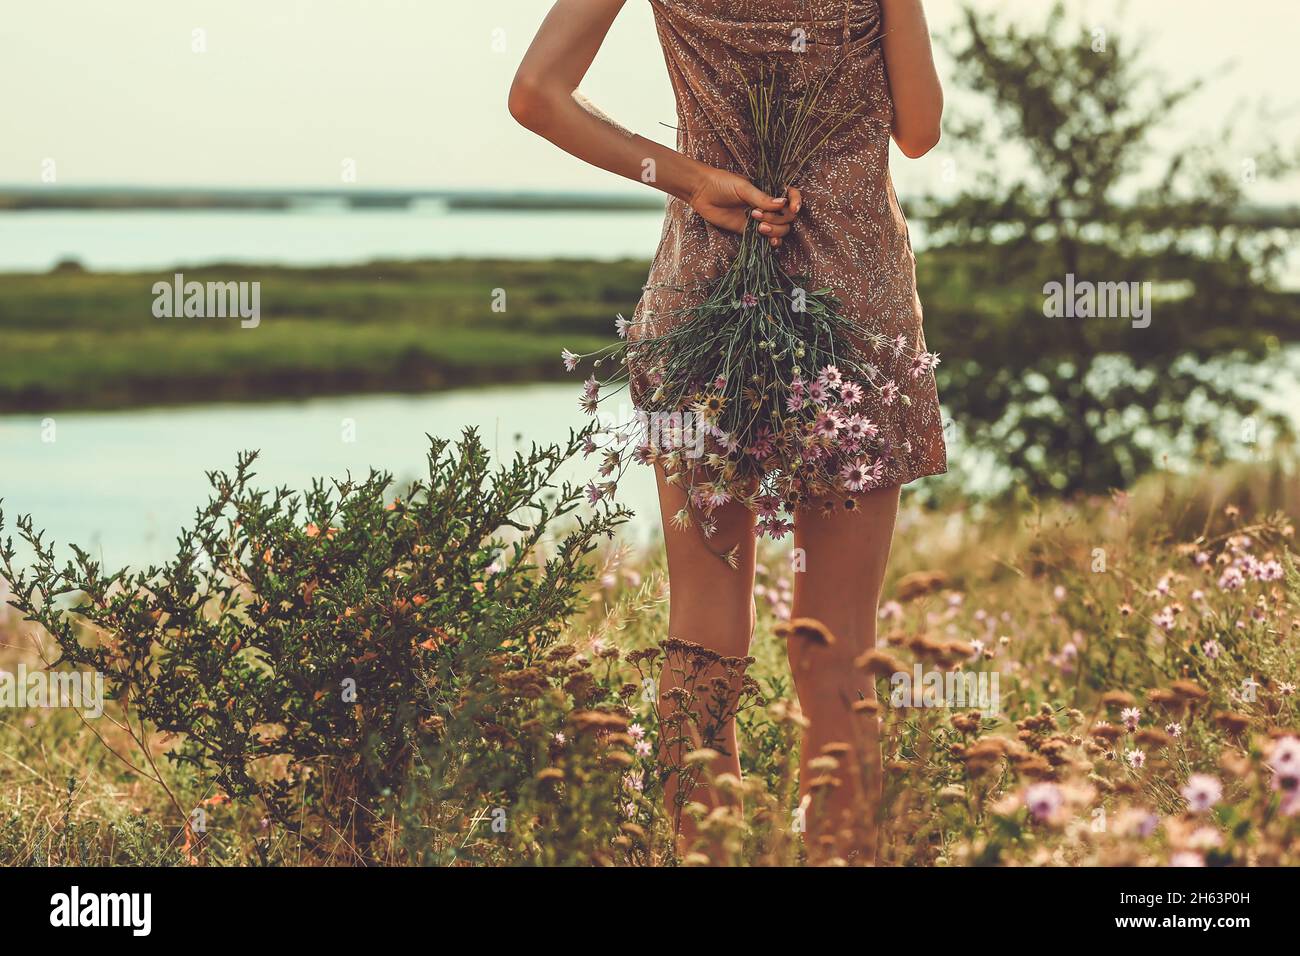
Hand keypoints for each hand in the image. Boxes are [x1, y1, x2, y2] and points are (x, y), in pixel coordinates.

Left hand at [687, 167, 803, 246]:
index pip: (791, 196)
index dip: (796, 202)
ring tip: (759, 226)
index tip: (792, 208)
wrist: (702, 192)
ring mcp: (759, 219)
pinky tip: (769, 242)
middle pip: (787, 218)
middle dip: (778, 219)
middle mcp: (767, 205)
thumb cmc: (722, 183)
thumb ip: (761, 198)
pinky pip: (766, 239)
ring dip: (774, 231)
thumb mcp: (743, 187)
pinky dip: (772, 242)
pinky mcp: (749, 230)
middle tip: (757, 214)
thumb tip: (783, 203)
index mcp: (769, 190)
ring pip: (780, 229)